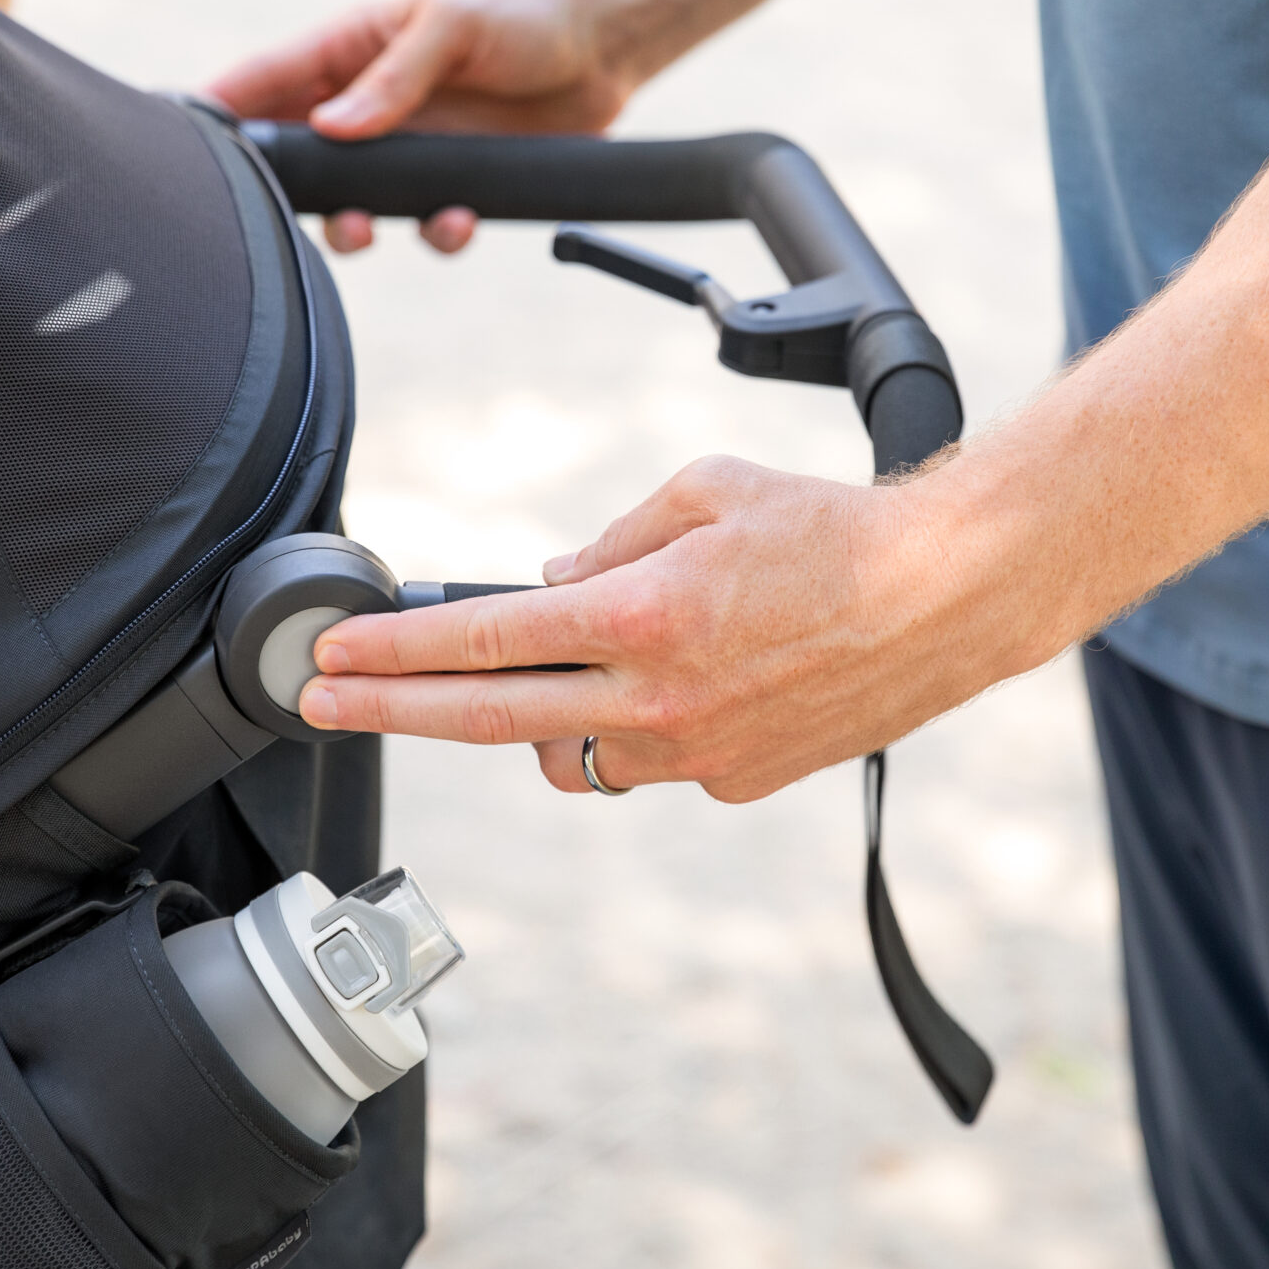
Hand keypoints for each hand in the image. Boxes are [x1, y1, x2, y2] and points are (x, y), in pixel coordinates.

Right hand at [207, 0, 643, 255]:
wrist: (603, 47)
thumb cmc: (520, 15)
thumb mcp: (449, 26)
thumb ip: (393, 79)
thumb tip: (333, 128)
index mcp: (349, 51)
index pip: (264, 81)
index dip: (221, 112)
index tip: (187, 143)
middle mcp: (368, 105)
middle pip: (296, 159)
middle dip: (288, 191)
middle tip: (295, 210)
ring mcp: (409, 150)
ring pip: (353, 205)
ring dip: (354, 227)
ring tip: (367, 229)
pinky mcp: (454, 184)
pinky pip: (425, 225)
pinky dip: (435, 233)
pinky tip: (459, 218)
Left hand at [295, 457, 1052, 802]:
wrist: (947, 598)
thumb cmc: (831, 528)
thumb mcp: (705, 489)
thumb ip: (610, 539)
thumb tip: (546, 581)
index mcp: (640, 615)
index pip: (482, 643)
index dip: (392, 655)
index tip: (332, 660)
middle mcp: (657, 698)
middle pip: (489, 721)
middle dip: (392, 711)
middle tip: (321, 706)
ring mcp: (695, 752)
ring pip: (568, 757)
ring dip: (528, 725)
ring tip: (529, 684)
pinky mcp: (735, 780)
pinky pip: (647, 764)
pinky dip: (630, 728)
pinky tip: (664, 686)